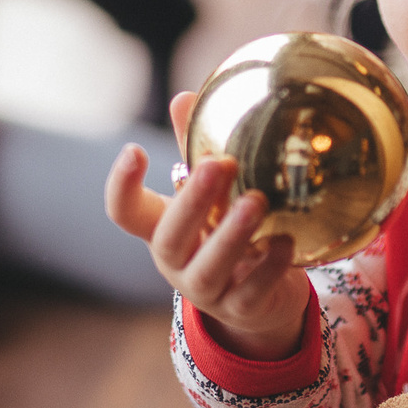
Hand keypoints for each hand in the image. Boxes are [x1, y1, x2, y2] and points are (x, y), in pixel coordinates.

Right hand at [103, 92, 312, 358]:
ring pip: (209, 267)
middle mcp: (176, 261)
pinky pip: (250, 293)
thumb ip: (196, 151)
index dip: (122, 185)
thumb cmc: (227, 231)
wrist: (263, 300)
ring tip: (256, 202)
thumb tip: (184, 96)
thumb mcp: (211, 194)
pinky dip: (268, 268)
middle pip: (169, 237)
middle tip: (218, 164)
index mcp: (162, 228)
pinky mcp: (241, 310)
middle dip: (192, 202)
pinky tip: (285, 242)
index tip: (134, 150)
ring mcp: (206, 290)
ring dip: (232, 234)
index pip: (126, 212)